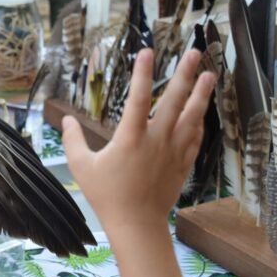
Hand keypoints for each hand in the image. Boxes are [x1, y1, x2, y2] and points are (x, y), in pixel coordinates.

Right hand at [62, 49, 215, 230]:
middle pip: (175, 100)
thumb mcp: (81, 167)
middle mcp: (157, 140)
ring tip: (211, 74)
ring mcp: (173, 151)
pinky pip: (195, 138)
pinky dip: (199, 123)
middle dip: (186, 74)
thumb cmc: (106, 196)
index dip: (143, 73)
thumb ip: (73, 140)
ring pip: (192, 117)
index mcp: (131, 138)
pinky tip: (202, 113)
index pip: (139, 97)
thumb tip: (65, 119)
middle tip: (195, 53)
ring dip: (202, 94)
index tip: (147, 52)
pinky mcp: (183, 164)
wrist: (136, 224)